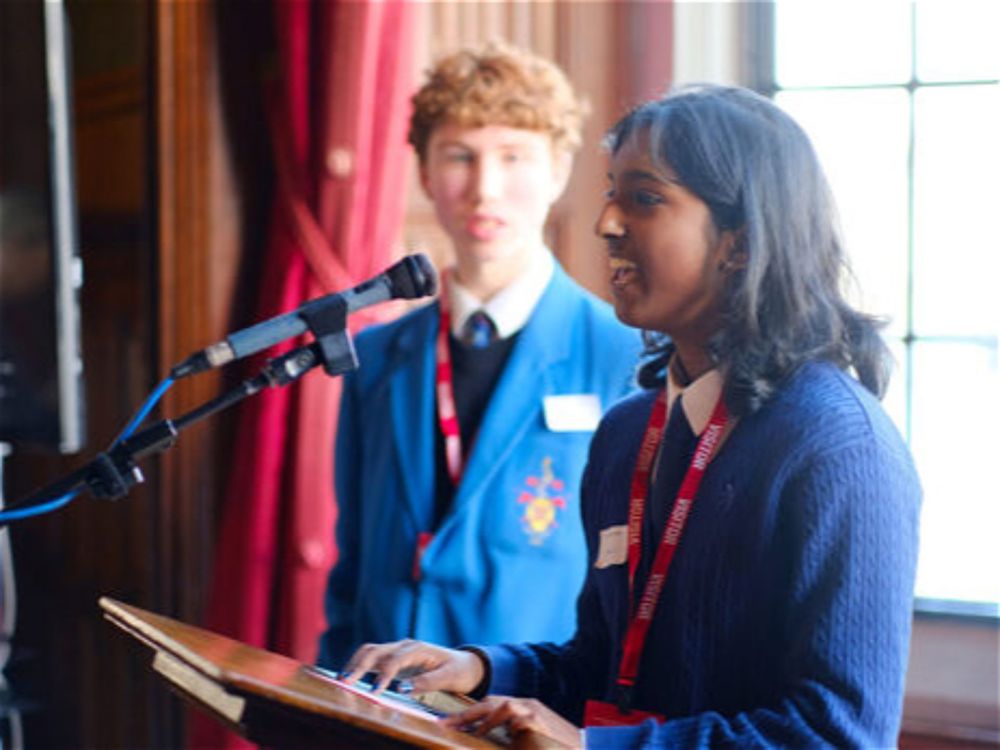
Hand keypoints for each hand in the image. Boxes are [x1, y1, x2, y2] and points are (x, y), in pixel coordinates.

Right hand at [339, 639, 484, 694]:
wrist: (466, 664)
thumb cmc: (458, 670)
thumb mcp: (448, 677)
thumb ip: (427, 682)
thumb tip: (402, 689)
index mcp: (417, 649)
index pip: (393, 661)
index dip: (382, 676)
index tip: (373, 693)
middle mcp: (404, 646)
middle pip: (375, 651)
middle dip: (358, 665)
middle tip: (344, 683)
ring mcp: (398, 651)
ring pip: (370, 652)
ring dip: (355, 664)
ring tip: (341, 680)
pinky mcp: (394, 659)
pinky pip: (372, 659)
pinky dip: (359, 665)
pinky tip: (349, 677)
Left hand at [443, 695, 581, 748]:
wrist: (582, 747)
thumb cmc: (552, 746)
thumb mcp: (525, 741)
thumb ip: (508, 737)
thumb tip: (481, 738)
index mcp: (521, 708)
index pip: (491, 704)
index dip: (469, 713)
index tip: (448, 722)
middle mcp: (526, 705)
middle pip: (492, 701)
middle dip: (466, 714)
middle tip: (445, 724)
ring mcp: (534, 711)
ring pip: (503, 705)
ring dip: (483, 718)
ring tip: (467, 730)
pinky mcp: (540, 722)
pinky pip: (519, 718)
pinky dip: (506, 725)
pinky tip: (500, 735)